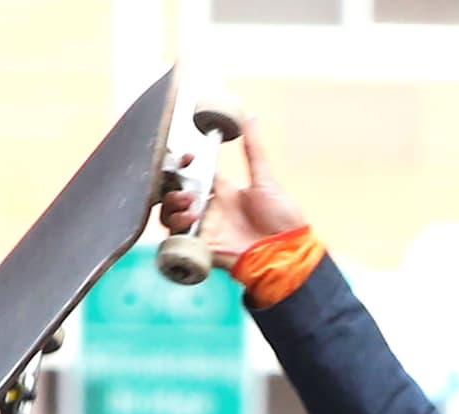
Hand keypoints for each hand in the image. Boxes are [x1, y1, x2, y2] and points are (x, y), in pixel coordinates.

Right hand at [160, 120, 304, 269]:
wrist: (287, 252)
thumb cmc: (282, 219)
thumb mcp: (266, 178)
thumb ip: (253, 148)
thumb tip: (249, 116)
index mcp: (224, 191)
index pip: (193, 173)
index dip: (184, 164)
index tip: (188, 157)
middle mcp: (212, 210)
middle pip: (175, 196)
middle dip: (172, 188)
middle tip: (188, 189)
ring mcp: (207, 230)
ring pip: (171, 217)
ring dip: (173, 208)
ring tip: (191, 205)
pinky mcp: (205, 250)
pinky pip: (179, 241)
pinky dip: (177, 231)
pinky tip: (191, 222)